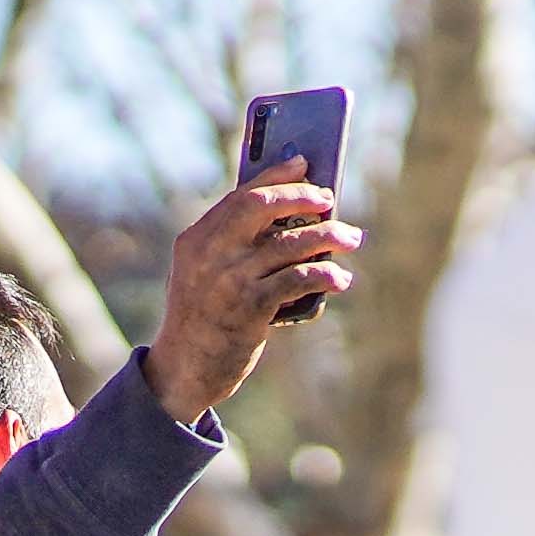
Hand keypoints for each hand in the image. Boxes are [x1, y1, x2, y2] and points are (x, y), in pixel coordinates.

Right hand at [147, 174, 359, 417]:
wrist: (183, 370)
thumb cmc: (201, 319)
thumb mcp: (200, 275)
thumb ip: (229, 246)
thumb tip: (288, 218)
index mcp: (195, 240)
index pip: (239, 195)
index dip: (275, 177)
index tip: (302, 165)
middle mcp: (210, 254)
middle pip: (262, 207)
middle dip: (302, 196)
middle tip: (329, 200)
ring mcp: (230, 280)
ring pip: (290, 243)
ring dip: (328, 236)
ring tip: (351, 238)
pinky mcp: (250, 308)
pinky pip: (299, 279)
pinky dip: (326, 275)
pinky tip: (341, 279)